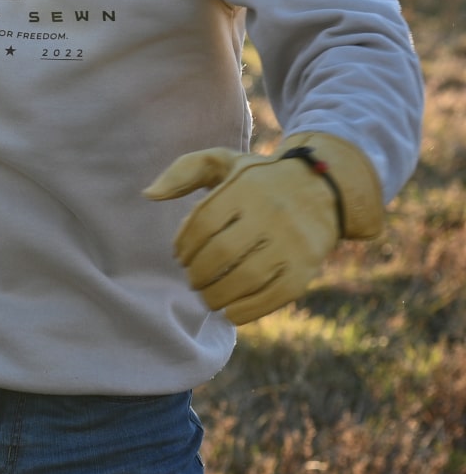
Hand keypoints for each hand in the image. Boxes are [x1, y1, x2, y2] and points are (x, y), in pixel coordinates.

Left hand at [143, 131, 382, 324]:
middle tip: (193, 280)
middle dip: (197, 274)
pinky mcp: (305, 268)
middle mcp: (270, 214)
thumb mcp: (225, 162)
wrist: (326, 188)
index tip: (180, 256)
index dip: (184, 245)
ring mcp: (291, 243)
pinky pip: (272, 297)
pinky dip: (246, 311)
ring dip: (216, 296)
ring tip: (208, 297)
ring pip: (244, 278)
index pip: (203, 223)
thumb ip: (184, 171)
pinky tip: (230, 311)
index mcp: (246, 188)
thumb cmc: (261, 180)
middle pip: (221, 254)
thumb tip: (148, 194)